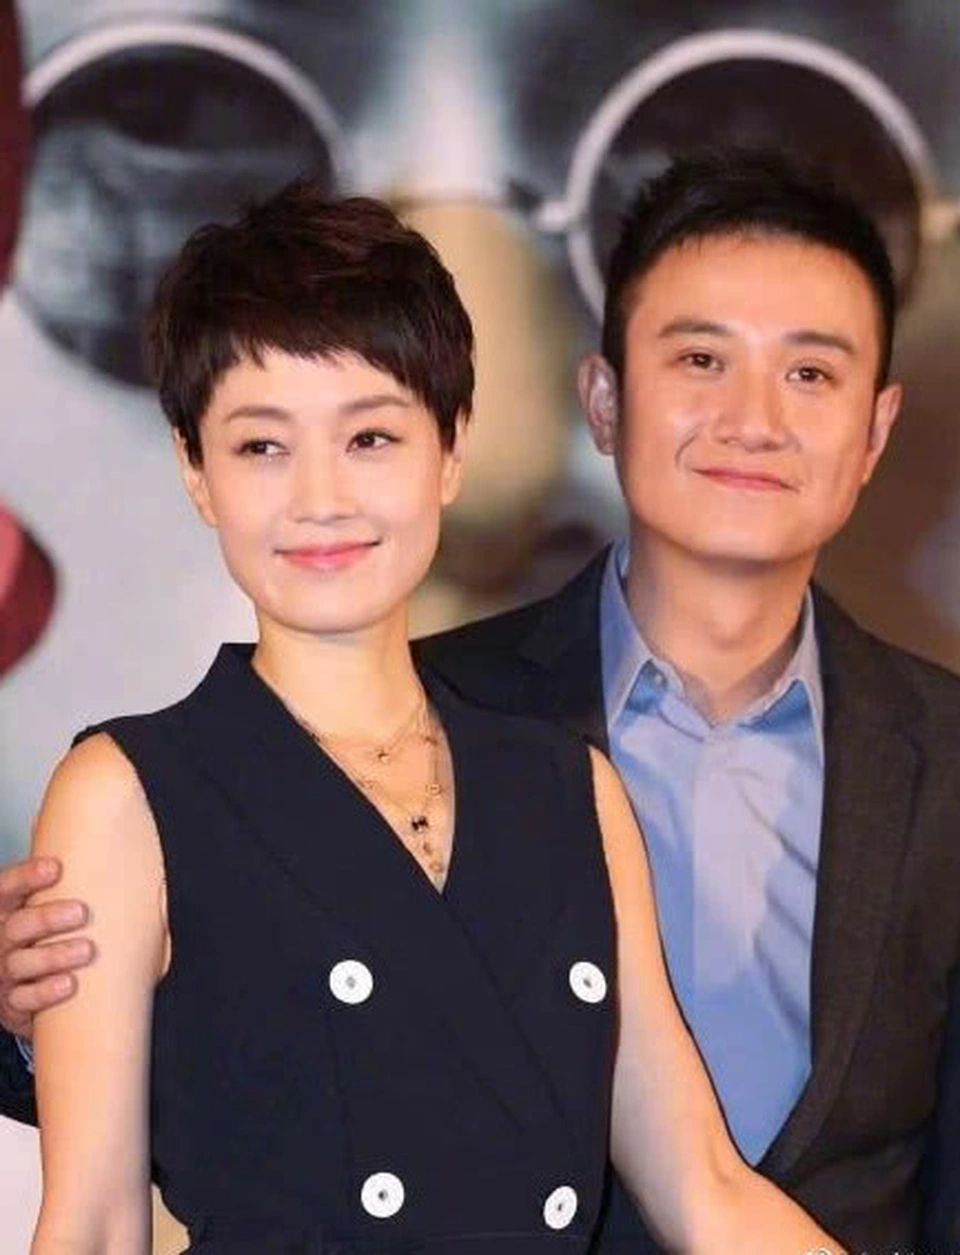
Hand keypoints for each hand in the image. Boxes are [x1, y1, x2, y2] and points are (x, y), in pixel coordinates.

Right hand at [0, 855, 92, 1038]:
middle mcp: (0, 939)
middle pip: (17, 925)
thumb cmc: (47, 936)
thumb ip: (70, 886)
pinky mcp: (11, 1004)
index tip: (55, 867)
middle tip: (80, 912)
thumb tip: (118, 860)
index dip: (26, 877)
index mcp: (7, 909)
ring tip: (86, 950)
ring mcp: (3, 972)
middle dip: (47, 918)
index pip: (7, 887)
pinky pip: (23, 1000)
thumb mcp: (48, 906)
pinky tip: (68, 984)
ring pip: (20, 962)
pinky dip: (45, 993)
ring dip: (53, 956)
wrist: (28, 988)